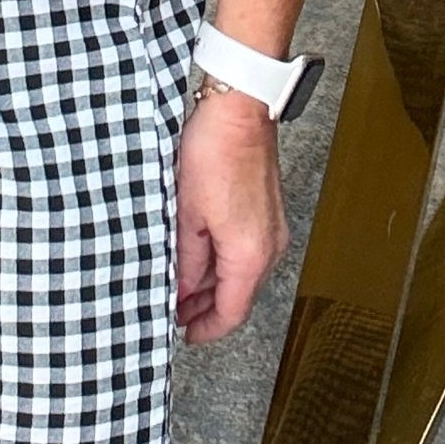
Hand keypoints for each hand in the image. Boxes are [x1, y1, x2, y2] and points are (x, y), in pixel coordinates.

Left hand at [175, 86, 287, 344]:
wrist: (240, 108)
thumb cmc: (214, 152)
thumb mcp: (186, 214)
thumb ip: (185, 260)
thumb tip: (181, 291)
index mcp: (249, 255)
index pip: (231, 313)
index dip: (206, 330)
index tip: (184, 335)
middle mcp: (269, 247)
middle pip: (239, 295)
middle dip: (205, 307)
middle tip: (172, 309)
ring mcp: (272, 229)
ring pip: (242, 273)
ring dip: (213, 283)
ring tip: (179, 281)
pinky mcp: (267, 212)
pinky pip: (246, 251)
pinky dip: (223, 261)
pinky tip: (197, 253)